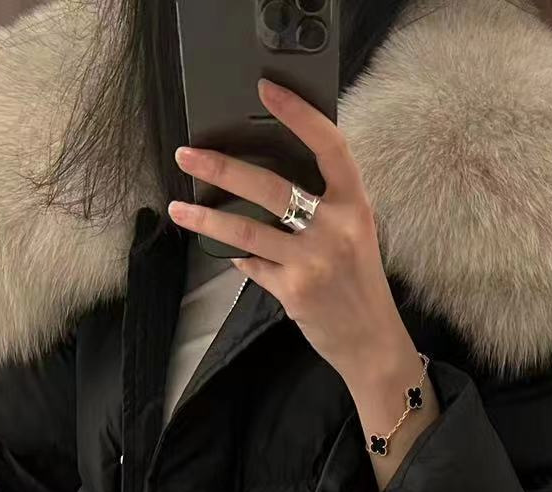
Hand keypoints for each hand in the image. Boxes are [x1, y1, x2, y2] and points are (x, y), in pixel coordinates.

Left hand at [168, 81, 438, 480]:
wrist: (371, 342)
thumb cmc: (358, 284)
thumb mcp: (353, 235)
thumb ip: (322, 207)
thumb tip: (266, 181)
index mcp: (355, 205)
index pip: (330, 146)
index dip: (298, 114)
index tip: (266, 89)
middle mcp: (336, 229)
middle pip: (271, 187)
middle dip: (223, 168)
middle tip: (189, 154)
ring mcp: (313, 261)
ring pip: (247, 230)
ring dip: (207, 218)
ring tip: (179, 207)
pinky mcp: (293, 290)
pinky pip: (252, 265)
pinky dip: (239, 258)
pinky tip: (226, 252)